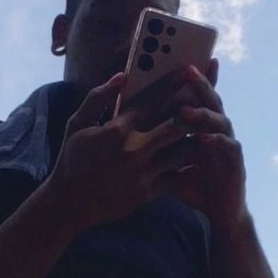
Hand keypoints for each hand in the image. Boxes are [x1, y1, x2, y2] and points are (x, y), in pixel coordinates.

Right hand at [46, 72, 198, 232]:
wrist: (68, 204)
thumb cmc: (71, 160)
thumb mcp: (76, 125)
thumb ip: (97, 98)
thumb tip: (121, 76)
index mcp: (118, 129)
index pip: (152, 101)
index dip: (171, 85)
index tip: (186, 73)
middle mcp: (134, 149)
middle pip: (176, 125)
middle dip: (193, 112)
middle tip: (205, 102)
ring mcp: (143, 172)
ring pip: (182, 151)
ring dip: (195, 140)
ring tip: (208, 130)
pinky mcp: (147, 193)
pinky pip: (176, 177)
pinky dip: (187, 168)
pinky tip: (197, 160)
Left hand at [165, 59, 248, 233]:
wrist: (219, 211)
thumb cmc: (192, 184)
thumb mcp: (170, 161)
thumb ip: (157, 142)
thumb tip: (126, 128)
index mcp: (201, 126)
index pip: (195, 96)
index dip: (191, 78)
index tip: (178, 59)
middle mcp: (216, 129)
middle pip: (209, 100)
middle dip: (200, 84)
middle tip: (186, 70)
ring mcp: (227, 143)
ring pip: (219, 119)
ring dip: (203, 113)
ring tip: (185, 109)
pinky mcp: (235, 161)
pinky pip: (228, 146)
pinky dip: (216, 141)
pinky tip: (204, 138)